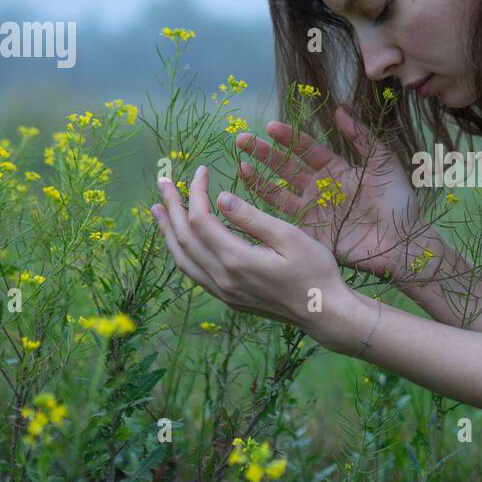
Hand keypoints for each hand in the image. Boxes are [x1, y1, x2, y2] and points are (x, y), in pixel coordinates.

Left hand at [150, 163, 349, 332]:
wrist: (323, 312)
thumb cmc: (314, 270)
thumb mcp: (289, 237)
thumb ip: (252, 218)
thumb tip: (220, 198)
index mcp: (237, 259)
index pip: (202, 219)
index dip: (197, 192)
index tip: (202, 170)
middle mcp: (223, 278)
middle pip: (184, 238)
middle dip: (172, 206)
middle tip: (164, 181)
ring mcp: (223, 291)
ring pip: (182, 259)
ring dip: (168, 232)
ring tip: (159, 209)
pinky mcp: (228, 298)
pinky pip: (193, 273)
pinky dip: (181, 251)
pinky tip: (181, 239)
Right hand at [234, 105, 437, 280]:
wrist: (402, 240)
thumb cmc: (397, 200)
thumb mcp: (382, 162)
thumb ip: (361, 136)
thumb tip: (339, 109)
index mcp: (336, 169)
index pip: (306, 149)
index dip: (289, 137)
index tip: (271, 127)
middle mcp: (319, 188)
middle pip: (286, 167)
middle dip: (264, 153)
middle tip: (243, 140)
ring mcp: (311, 210)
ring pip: (278, 190)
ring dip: (259, 177)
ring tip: (241, 163)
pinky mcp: (308, 233)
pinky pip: (281, 219)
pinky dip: (264, 208)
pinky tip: (249, 197)